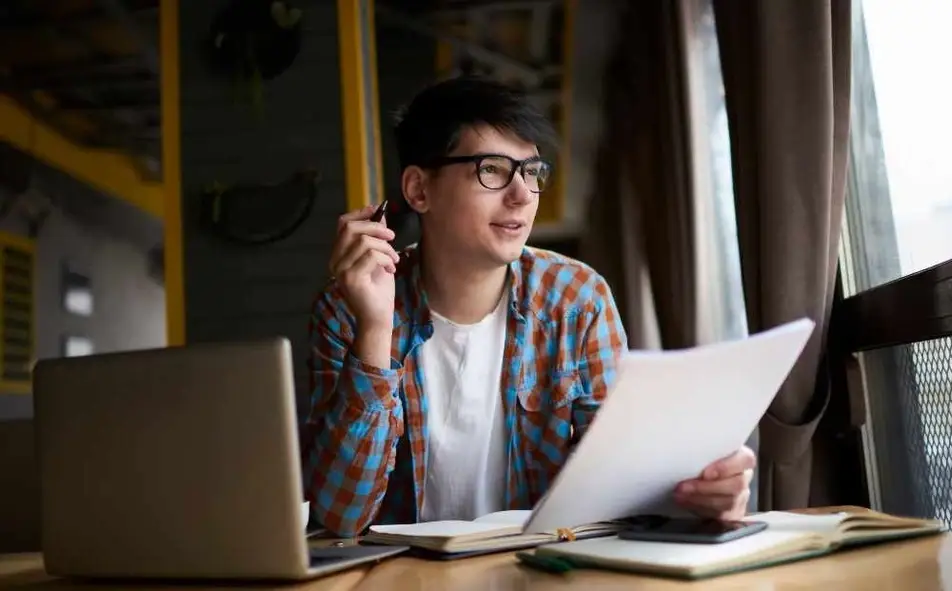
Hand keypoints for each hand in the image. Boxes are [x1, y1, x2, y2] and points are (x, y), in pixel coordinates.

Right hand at [329, 204, 399, 329]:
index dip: (360, 214)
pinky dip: (386, 258)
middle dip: (375, 227)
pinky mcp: (351, 279)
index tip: (377, 211)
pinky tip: (391, 269)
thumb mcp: (379, 258)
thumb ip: (377, 239)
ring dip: (386, 248)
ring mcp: (341, 270)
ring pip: (364, 242)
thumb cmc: (378, 291)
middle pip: (350, 228)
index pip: (342, 224)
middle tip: (392, 237)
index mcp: (339, 254)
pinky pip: (371, 256)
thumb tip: (381, 216)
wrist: (378, 318)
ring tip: (394, 260)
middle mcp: (335, 261)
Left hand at [673, 446, 755, 520]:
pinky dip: (699, 509)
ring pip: (727, 503)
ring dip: (699, 500)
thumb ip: (703, 448)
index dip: (726, 468)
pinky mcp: (732, 513)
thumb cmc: (701, 457)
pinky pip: (720, 516)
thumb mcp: (704, 448)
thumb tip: (684, 447)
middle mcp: (745, 477)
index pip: (745, 460)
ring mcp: (740, 498)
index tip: (705, 473)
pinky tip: (685, 502)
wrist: (697, 473)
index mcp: (743, 458)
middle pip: (736, 486)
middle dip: (706, 488)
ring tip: (680, 494)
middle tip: (683, 486)